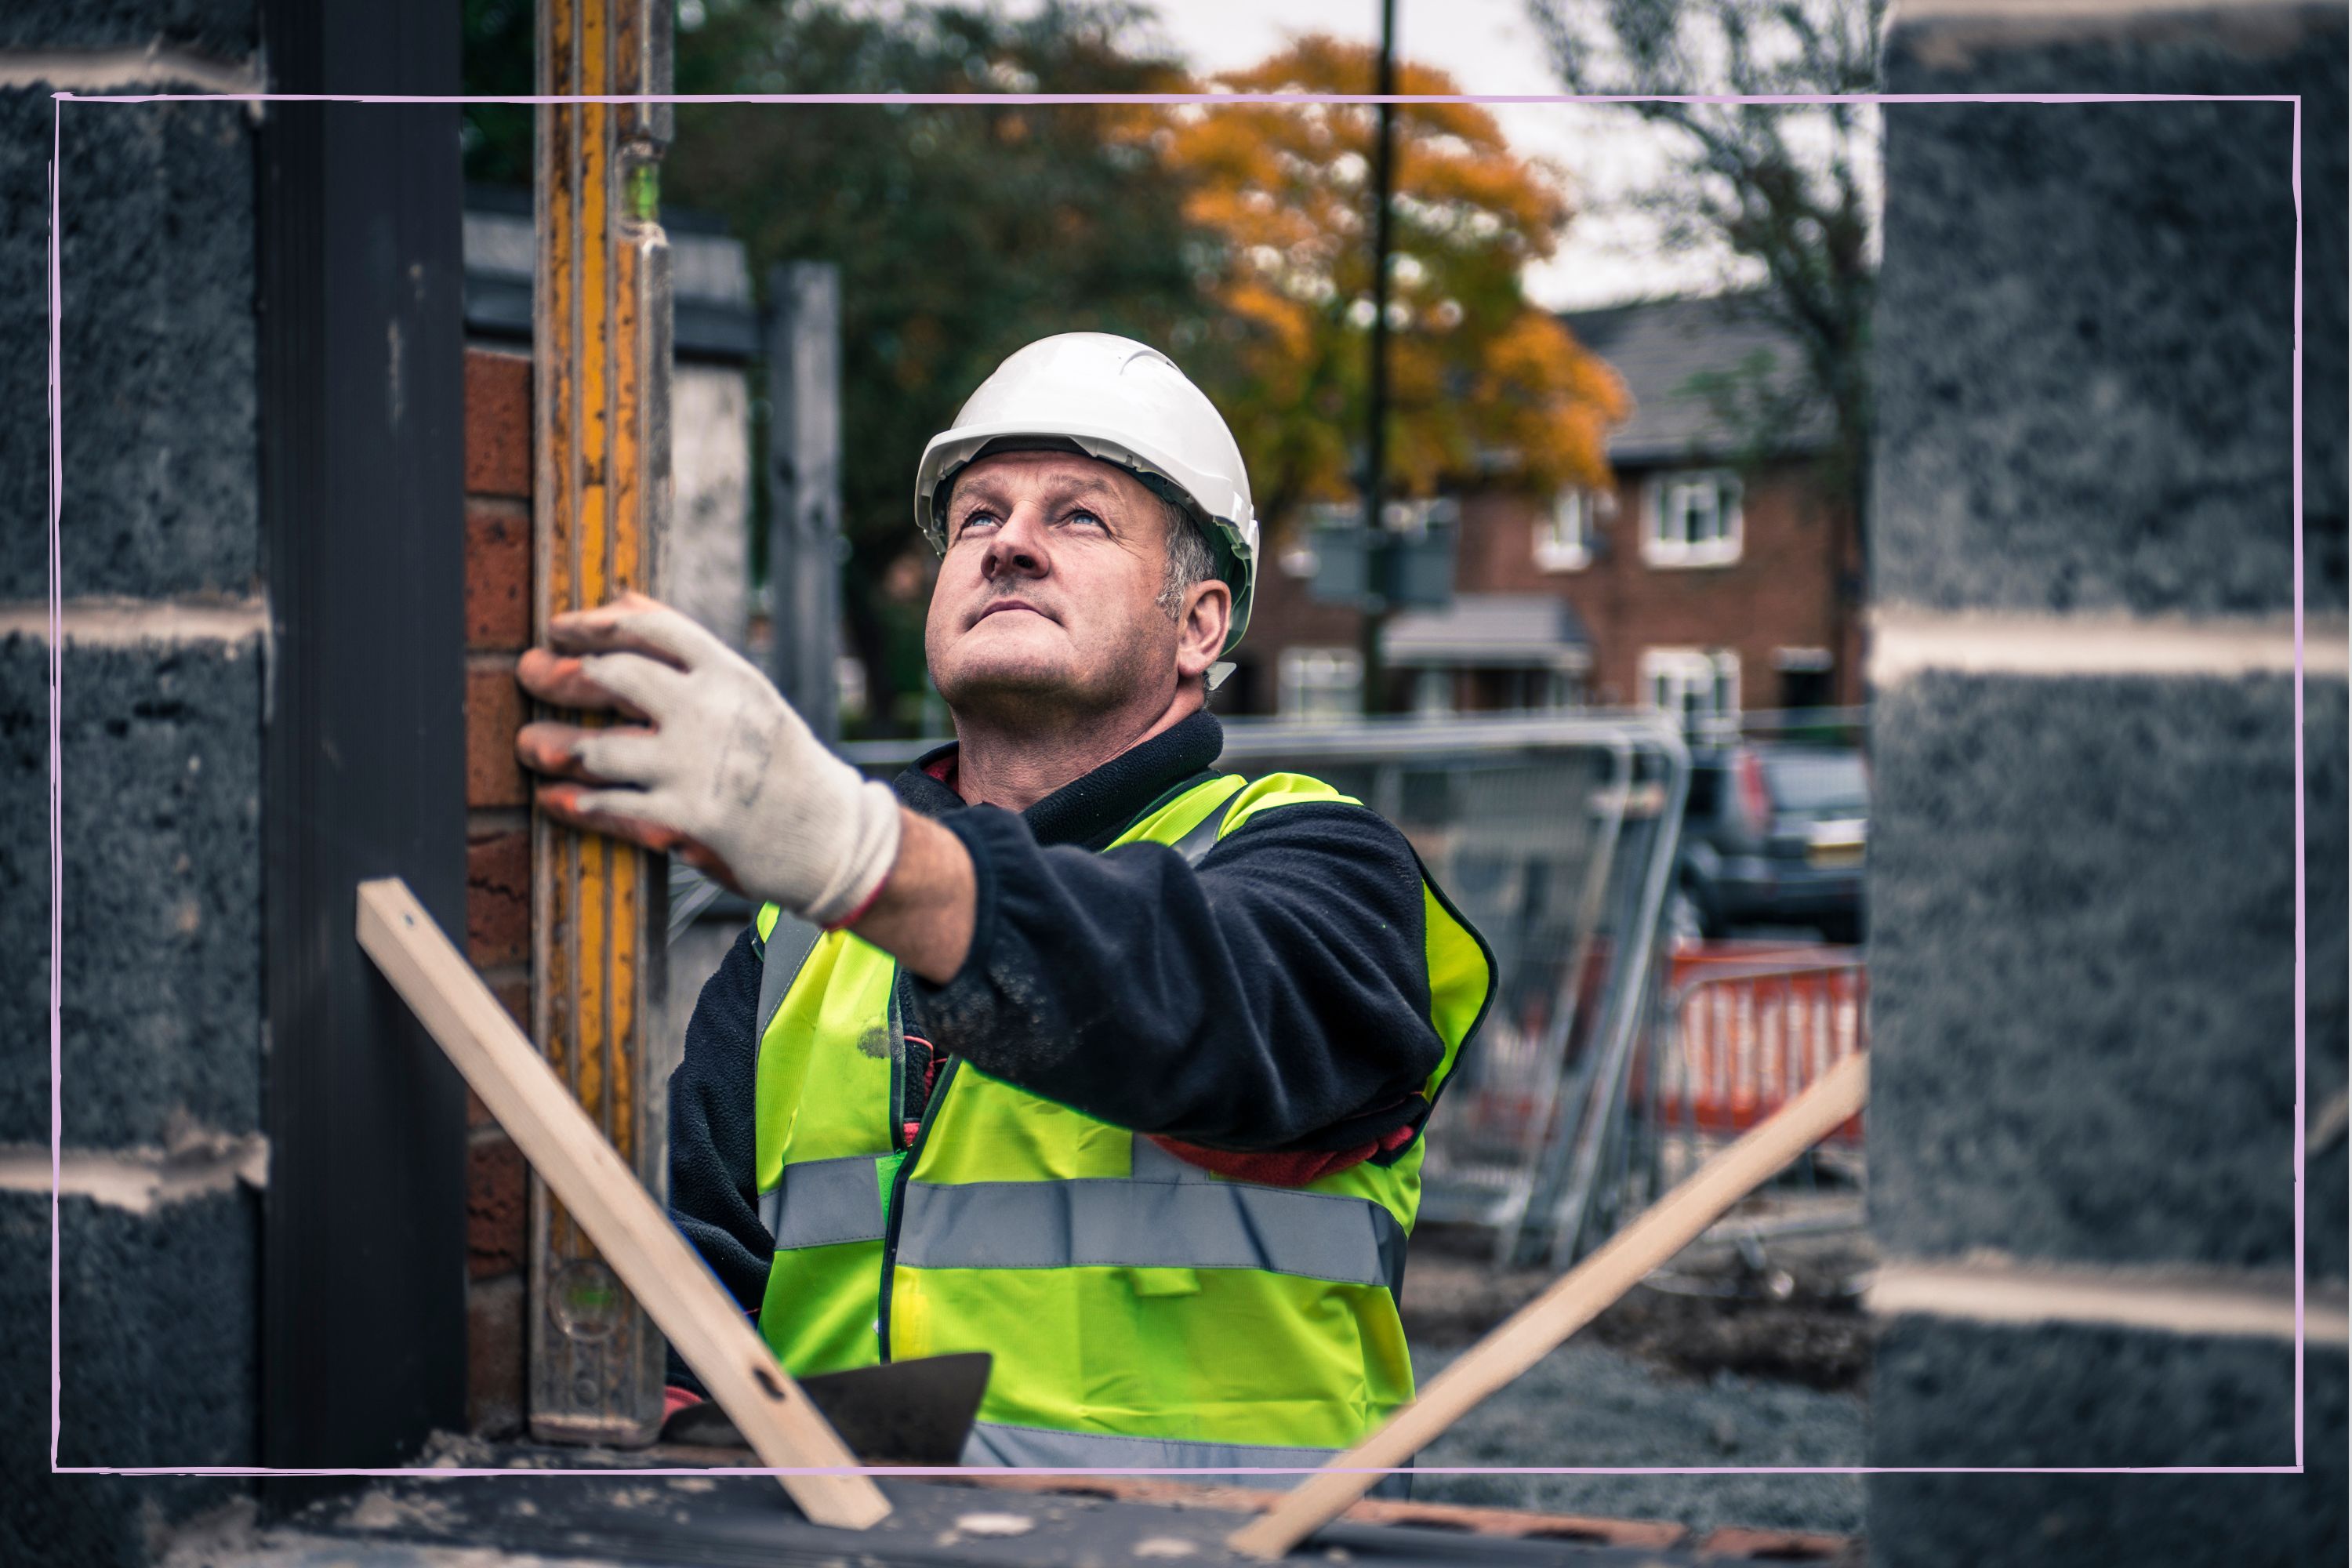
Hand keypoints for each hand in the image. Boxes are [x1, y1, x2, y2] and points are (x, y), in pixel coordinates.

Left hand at [514, 592, 901, 927]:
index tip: (558, 628)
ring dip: (552, 744)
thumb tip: (624, 596)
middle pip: (613, 678)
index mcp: (730, 675)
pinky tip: (553, 798)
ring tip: (530, 743)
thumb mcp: (748, 694)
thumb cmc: (781, 760)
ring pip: (598, 749)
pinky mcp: (688, 820)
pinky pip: (611, 807)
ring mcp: (697, 768)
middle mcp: (712, 713)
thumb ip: (687, 653)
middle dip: (560, 675)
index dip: (595, 623)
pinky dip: (574, 802)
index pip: (650, 629)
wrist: (832, 835)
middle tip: (529, 673)